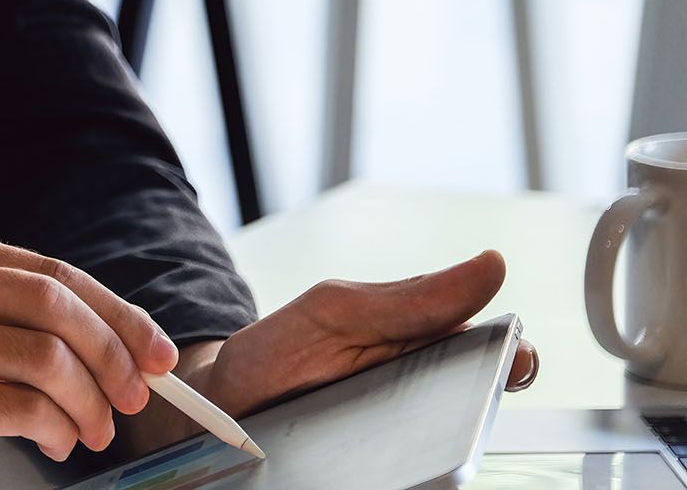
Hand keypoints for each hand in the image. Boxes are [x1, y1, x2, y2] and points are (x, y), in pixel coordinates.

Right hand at [0, 229, 177, 489]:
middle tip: (136, 398)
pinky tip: (55, 443)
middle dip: (113, 354)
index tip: (158, 354)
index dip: (116, 313)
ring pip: (47, 357)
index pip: (50, 271)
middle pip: (54, 303)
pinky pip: (24, 407)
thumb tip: (129, 345)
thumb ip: (11, 319)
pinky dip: (58, 430)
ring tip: (90, 432)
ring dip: (89, 403)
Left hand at [159, 251, 537, 444]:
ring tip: (425, 437)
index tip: (514, 359)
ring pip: (447, 446)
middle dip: (479, 402)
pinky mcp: (378, 472)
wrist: (220, 406)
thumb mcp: (337, 311)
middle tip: (469, 399)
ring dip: (444, 443)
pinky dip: (412, 472)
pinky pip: (410, 475)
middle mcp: (422, 394)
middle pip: (476, 404)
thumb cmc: (281, 352)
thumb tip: (491, 265)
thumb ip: (409, 298)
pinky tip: (400, 466)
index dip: (509, 356)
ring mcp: (402, 440)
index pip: (490, 353)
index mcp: (423, 345)